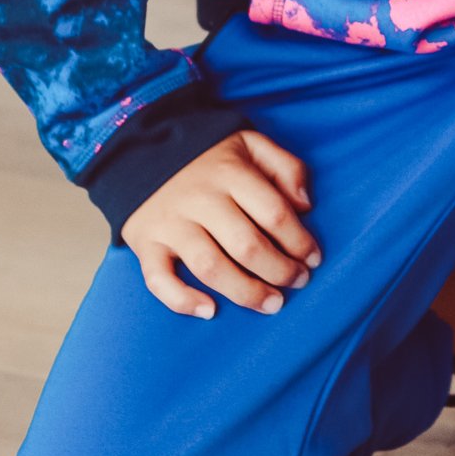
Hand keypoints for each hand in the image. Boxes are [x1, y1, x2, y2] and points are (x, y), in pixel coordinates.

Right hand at [121, 130, 320, 318]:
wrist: (141, 153)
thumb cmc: (208, 158)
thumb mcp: (251, 145)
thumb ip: (285, 167)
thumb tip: (305, 205)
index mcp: (230, 174)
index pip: (274, 214)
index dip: (300, 241)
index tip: (313, 259)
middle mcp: (199, 200)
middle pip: (246, 246)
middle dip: (280, 271)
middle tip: (298, 282)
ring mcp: (170, 224)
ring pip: (211, 267)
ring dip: (246, 292)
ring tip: (272, 304)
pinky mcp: (146, 244)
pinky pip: (159, 279)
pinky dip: (182, 300)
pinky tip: (210, 311)